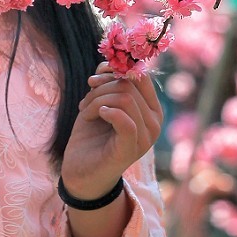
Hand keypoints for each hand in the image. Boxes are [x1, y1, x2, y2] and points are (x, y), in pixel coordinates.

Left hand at [61, 64, 162, 199]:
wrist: (81, 172)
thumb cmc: (93, 136)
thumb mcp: (101, 102)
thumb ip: (109, 83)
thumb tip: (108, 64)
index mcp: (151, 110)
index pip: (141, 77)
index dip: (115, 72)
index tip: (94, 80)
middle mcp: (154, 123)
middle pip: (129, 86)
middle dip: (101, 88)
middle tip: (85, 103)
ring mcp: (145, 138)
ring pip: (124, 98)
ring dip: (96, 100)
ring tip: (86, 112)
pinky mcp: (131, 149)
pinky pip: (125, 120)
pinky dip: (107, 111)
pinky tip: (95, 116)